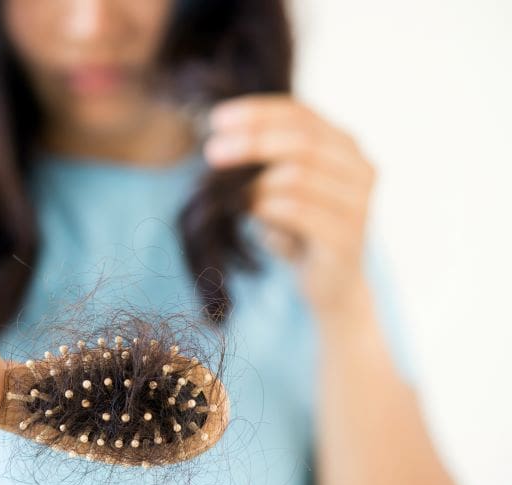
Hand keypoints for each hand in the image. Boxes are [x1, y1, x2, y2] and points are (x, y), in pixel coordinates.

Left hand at [203, 94, 376, 313]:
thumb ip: (263, 160)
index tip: (217, 119)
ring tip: (228, 192)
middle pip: (301, 141)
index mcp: (345, 145)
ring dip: (255, 182)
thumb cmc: (298, 227)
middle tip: (212, 152)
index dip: (258, 113)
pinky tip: (249, 210)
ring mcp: (358, 203)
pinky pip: (300, 211)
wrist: (330, 283)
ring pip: (299, 176)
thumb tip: (220, 140)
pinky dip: (267, 207)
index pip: (301, 114)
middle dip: (251, 142)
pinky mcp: (347, 238)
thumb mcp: (279, 185)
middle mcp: (360, 168)